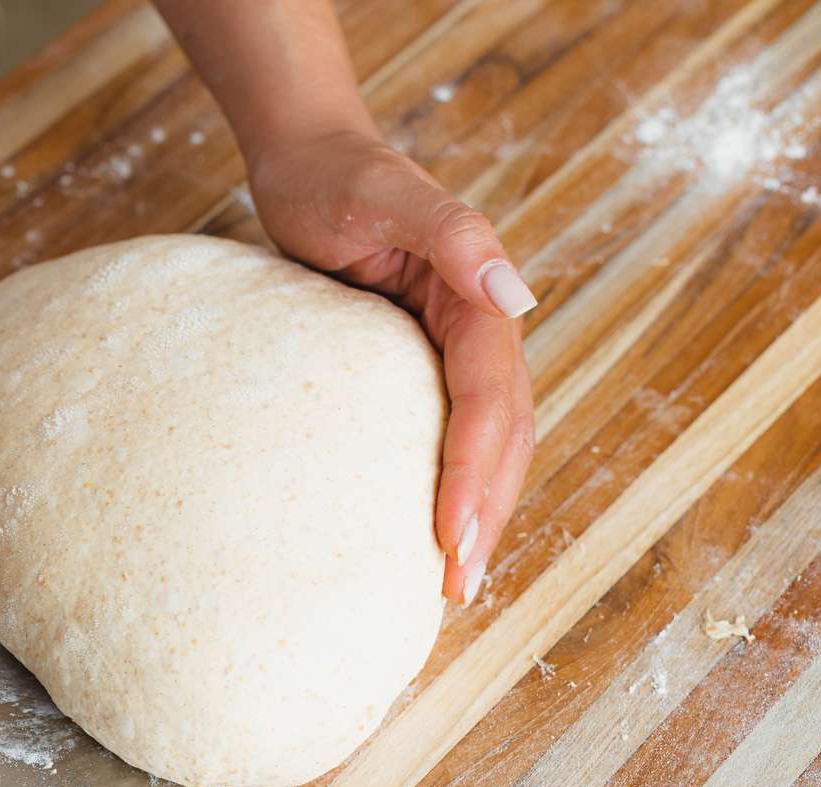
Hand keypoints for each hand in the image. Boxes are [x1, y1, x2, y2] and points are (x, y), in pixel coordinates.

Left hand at [246, 129, 536, 604]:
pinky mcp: (418, 365)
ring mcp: (449, 351)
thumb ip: (451, 232)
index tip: (453, 538)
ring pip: (483, 444)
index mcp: (477, 301)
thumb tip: (513, 296)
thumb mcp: (385, 193)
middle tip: (456, 589)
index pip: (490, 402)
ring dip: (476, 512)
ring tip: (452, 582)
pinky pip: (446, 433)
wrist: (308, 163)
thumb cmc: (337, 176)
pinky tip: (428, 531)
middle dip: (485, 513)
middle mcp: (477, 331)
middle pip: (500, 436)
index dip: (477, 472)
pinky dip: (448, 485)